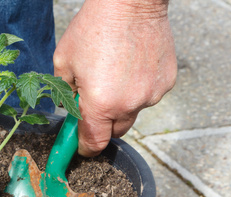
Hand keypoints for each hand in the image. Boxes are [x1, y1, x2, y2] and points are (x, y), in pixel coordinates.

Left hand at [54, 0, 176, 155]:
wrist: (131, 2)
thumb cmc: (94, 27)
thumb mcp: (63, 61)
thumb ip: (64, 92)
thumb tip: (70, 108)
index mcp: (101, 104)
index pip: (95, 143)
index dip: (85, 147)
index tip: (80, 146)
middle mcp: (129, 104)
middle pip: (115, 132)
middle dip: (103, 124)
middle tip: (94, 102)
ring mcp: (151, 94)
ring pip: (132, 112)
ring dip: (122, 103)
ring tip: (115, 74)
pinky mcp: (166, 83)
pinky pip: (148, 96)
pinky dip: (138, 89)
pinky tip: (131, 66)